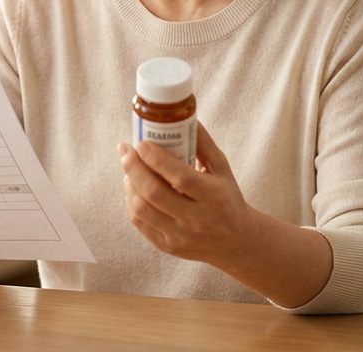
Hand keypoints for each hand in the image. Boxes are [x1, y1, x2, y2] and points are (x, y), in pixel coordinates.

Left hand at [118, 122, 252, 268]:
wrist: (237, 242)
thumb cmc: (227, 199)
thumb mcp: (222, 169)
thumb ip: (204, 144)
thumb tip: (185, 116)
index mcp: (214, 197)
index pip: (180, 177)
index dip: (156, 159)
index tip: (141, 142)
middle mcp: (197, 220)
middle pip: (154, 193)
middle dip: (133, 167)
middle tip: (125, 149)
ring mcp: (181, 236)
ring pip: (142, 209)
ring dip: (129, 184)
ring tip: (129, 168)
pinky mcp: (168, 247)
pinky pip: (140, 223)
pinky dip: (131, 202)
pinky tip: (133, 188)